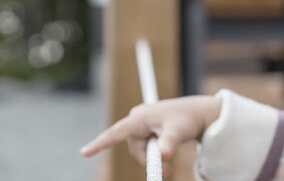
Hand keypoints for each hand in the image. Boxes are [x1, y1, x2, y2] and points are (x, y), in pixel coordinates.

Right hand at [80, 95, 221, 170]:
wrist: (199, 114)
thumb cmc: (187, 119)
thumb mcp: (178, 132)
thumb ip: (168, 144)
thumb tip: (163, 156)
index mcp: (139, 118)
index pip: (115, 132)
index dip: (99, 143)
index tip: (84, 152)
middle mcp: (137, 119)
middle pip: (133, 148)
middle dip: (148, 160)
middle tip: (169, 170)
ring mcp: (141, 124)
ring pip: (140, 150)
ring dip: (153, 158)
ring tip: (171, 159)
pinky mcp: (147, 129)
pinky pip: (145, 147)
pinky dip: (154, 154)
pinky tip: (166, 154)